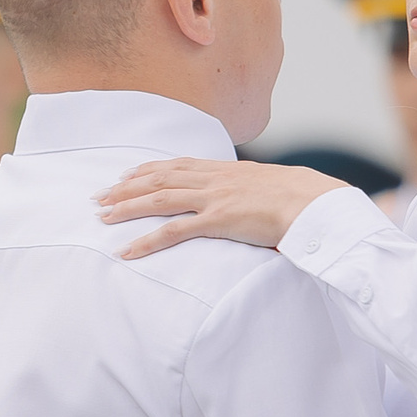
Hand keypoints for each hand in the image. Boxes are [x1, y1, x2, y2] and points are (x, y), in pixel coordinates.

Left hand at [96, 159, 343, 258]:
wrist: (316, 202)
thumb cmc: (302, 199)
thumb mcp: (271, 186)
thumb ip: (252, 191)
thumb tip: (251, 200)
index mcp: (226, 169)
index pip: (177, 165)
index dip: (148, 169)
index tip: (127, 175)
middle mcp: (214, 179)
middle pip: (159, 178)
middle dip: (126, 187)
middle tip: (100, 196)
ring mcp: (214, 198)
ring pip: (158, 199)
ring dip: (126, 208)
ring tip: (103, 217)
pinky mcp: (217, 220)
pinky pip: (173, 232)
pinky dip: (146, 241)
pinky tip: (127, 251)